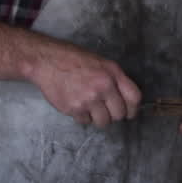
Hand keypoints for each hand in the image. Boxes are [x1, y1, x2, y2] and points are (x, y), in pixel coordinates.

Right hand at [27, 39, 141, 126]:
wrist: (47, 62)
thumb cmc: (74, 59)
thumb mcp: (102, 63)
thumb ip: (115, 79)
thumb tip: (125, 98)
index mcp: (112, 74)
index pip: (134, 98)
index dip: (133, 109)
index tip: (129, 113)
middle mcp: (103, 87)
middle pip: (119, 114)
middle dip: (114, 115)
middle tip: (105, 110)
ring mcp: (88, 100)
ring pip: (103, 122)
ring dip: (98, 118)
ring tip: (91, 108)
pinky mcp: (74, 109)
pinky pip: (85, 122)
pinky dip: (83, 117)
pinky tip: (77, 104)